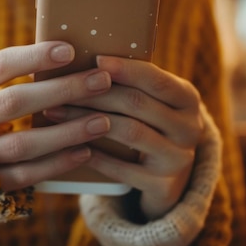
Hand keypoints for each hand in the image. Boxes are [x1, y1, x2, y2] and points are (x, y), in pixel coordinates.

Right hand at [0, 42, 112, 191]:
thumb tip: (57, 53)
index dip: (34, 56)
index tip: (70, 49)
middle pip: (16, 102)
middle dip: (63, 90)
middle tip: (101, 81)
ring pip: (23, 143)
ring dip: (67, 132)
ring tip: (103, 121)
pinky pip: (25, 175)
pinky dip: (56, 164)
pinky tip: (85, 152)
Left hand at [44, 55, 203, 219]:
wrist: (169, 178)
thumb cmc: (148, 126)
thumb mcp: (152, 103)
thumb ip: (130, 84)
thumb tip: (79, 58)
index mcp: (188, 99)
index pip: (156, 79)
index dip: (126, 69)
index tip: (95, 60)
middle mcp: (190, 128)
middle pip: (137, 104)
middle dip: (95, 94)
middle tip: (60, 88)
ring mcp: (178, 159)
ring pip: (129, 133)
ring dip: (87, 120)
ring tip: (55, 112)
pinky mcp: (163, 186)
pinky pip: (121, 168)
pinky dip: (94, 154)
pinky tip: (69, 144)